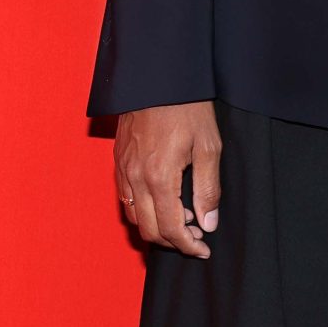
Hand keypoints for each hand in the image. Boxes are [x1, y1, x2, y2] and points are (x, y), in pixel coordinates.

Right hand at [115, 101, 222, 257]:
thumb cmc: (188, 107)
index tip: (203, 250)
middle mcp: (135, 178)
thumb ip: (208, 189)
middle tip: (197, 235)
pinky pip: (125, 198)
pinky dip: (142, 210)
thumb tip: (208, 223)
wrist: (159, 76)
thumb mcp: (208, 146)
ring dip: (156, 227)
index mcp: (159, 178)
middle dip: (173, 241)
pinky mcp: (118, 160)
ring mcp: (123, 169)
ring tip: (183, 218)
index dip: (188, 246)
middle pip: (149, 230)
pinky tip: (162, 200)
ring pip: (133, 217)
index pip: (170, 229)